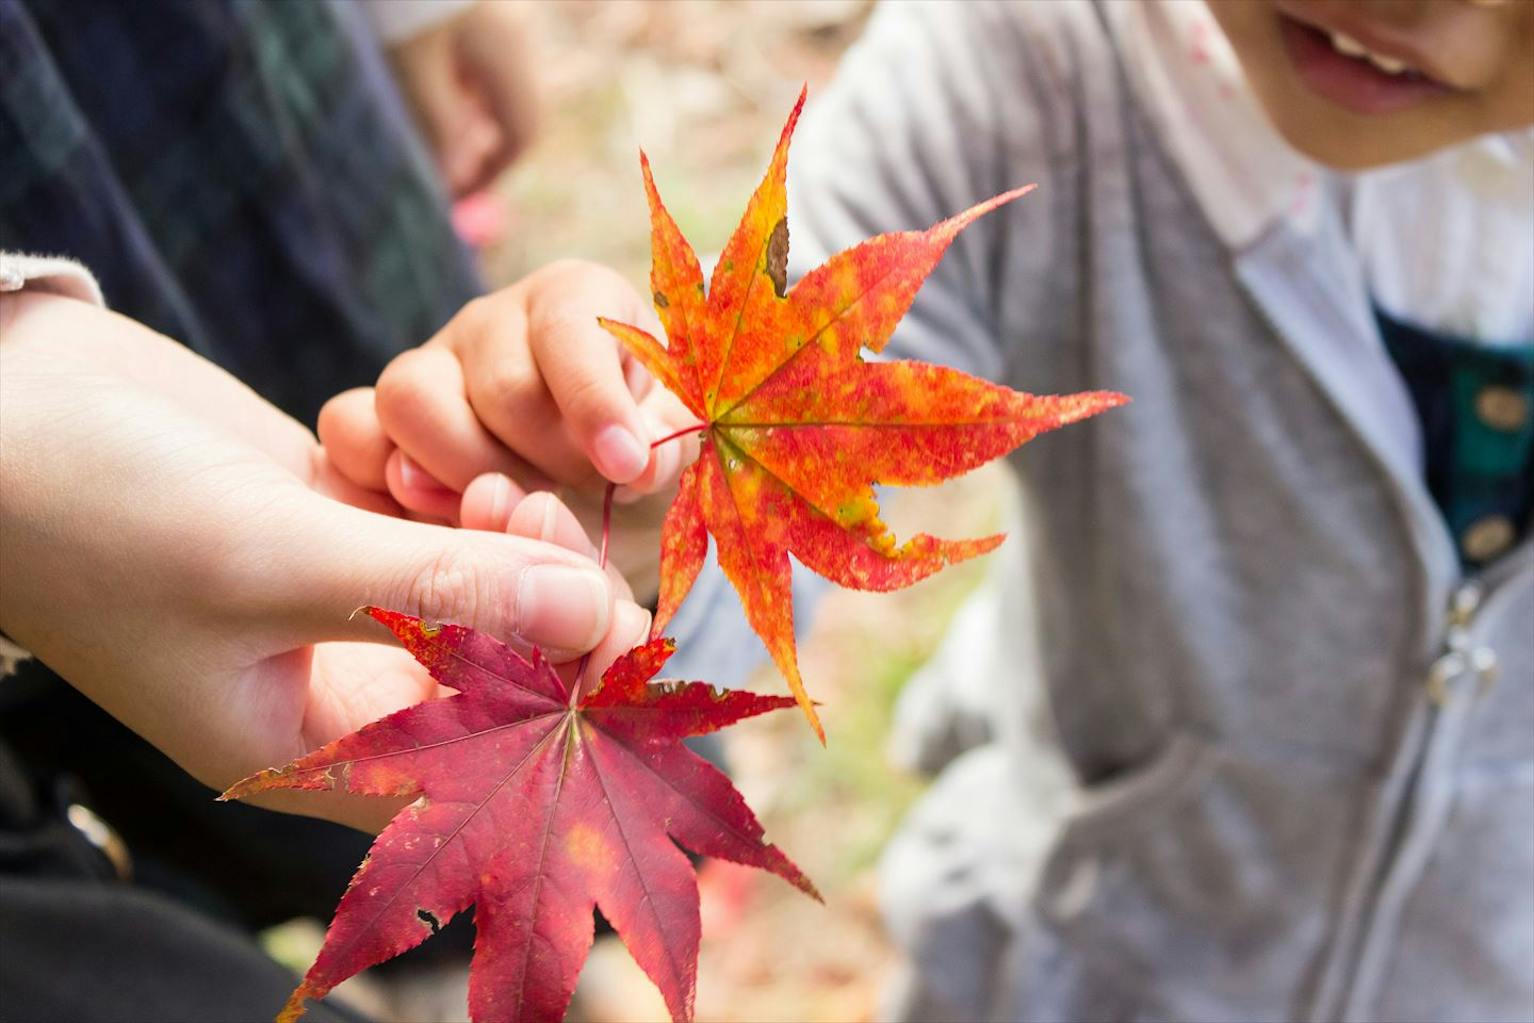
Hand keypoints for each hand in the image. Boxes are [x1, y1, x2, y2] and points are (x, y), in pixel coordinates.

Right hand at [0, 292, 650, 830]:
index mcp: (309, 752)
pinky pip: (439, 530)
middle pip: (497, 676)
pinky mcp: (340, 531)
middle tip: (539, 516)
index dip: (567, 712)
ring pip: (477, 593)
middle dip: (542, 605)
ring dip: (503, 539)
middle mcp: (337, 691)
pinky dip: (453, 496)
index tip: (620, 630)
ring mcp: (342, 607)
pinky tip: (432, 463)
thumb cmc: (98, 511)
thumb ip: (437, 594)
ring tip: (485, 483)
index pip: (480, 771)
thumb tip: (591, 616)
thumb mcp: (270, 562)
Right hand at [318, 260, 699, 591]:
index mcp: (573, 300)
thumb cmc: (631, 444)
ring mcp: (426, 365)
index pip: (571, 327)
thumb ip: (664, 443)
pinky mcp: (373, 415)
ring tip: (509, 509)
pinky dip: (381, 479)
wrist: (584, 471)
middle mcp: (492, 321)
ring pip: (411, 398)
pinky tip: (439, 519)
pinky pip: (349, 429)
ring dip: (467, 473)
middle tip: (575, 496)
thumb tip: (639, 461)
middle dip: (548, 460)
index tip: (624, 466)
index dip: (596, 400)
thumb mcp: (664, 439)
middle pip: (502, 387)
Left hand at [388, 1, 539, 196]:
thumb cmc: (408, 6)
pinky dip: (462, 93)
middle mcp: (514, 47)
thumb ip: (440, 124)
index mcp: (507, 62)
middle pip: (513, 116)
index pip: (521, 135)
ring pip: (496, 94)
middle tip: (445, 172)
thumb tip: (457, 179)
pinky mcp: (479, 19)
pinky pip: (482, 69)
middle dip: (483, 149)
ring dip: (470, 122)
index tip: (459, 194)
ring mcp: (501, 30)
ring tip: (429, 134)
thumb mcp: (415, 68)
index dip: (494, 172)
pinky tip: (428, 88)